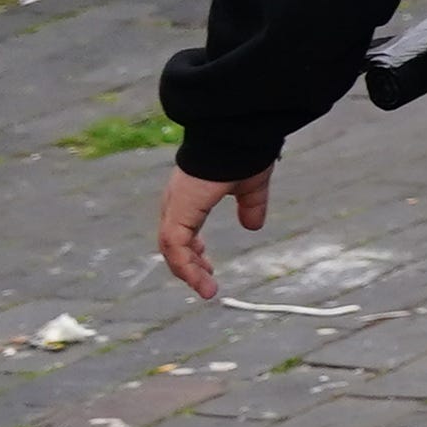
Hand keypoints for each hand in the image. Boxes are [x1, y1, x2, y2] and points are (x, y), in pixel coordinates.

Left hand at [157, 165, 266, 302]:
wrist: (235, 137)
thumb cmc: (243, 153)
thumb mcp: (251, 186)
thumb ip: (251, 206)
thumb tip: (253, 226)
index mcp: (191, 195)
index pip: (183, 228)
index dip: (193, 248)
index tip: (206, 262)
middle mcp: (178, 202)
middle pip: (174, 242)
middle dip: (189, 263)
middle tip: (204, 279)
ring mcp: (175, 208)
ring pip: (173, 249)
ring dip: (189, 272)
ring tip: (207, 289)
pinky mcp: (178, 214)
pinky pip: (176, 248)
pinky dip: (186, 267)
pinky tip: (200, 280)